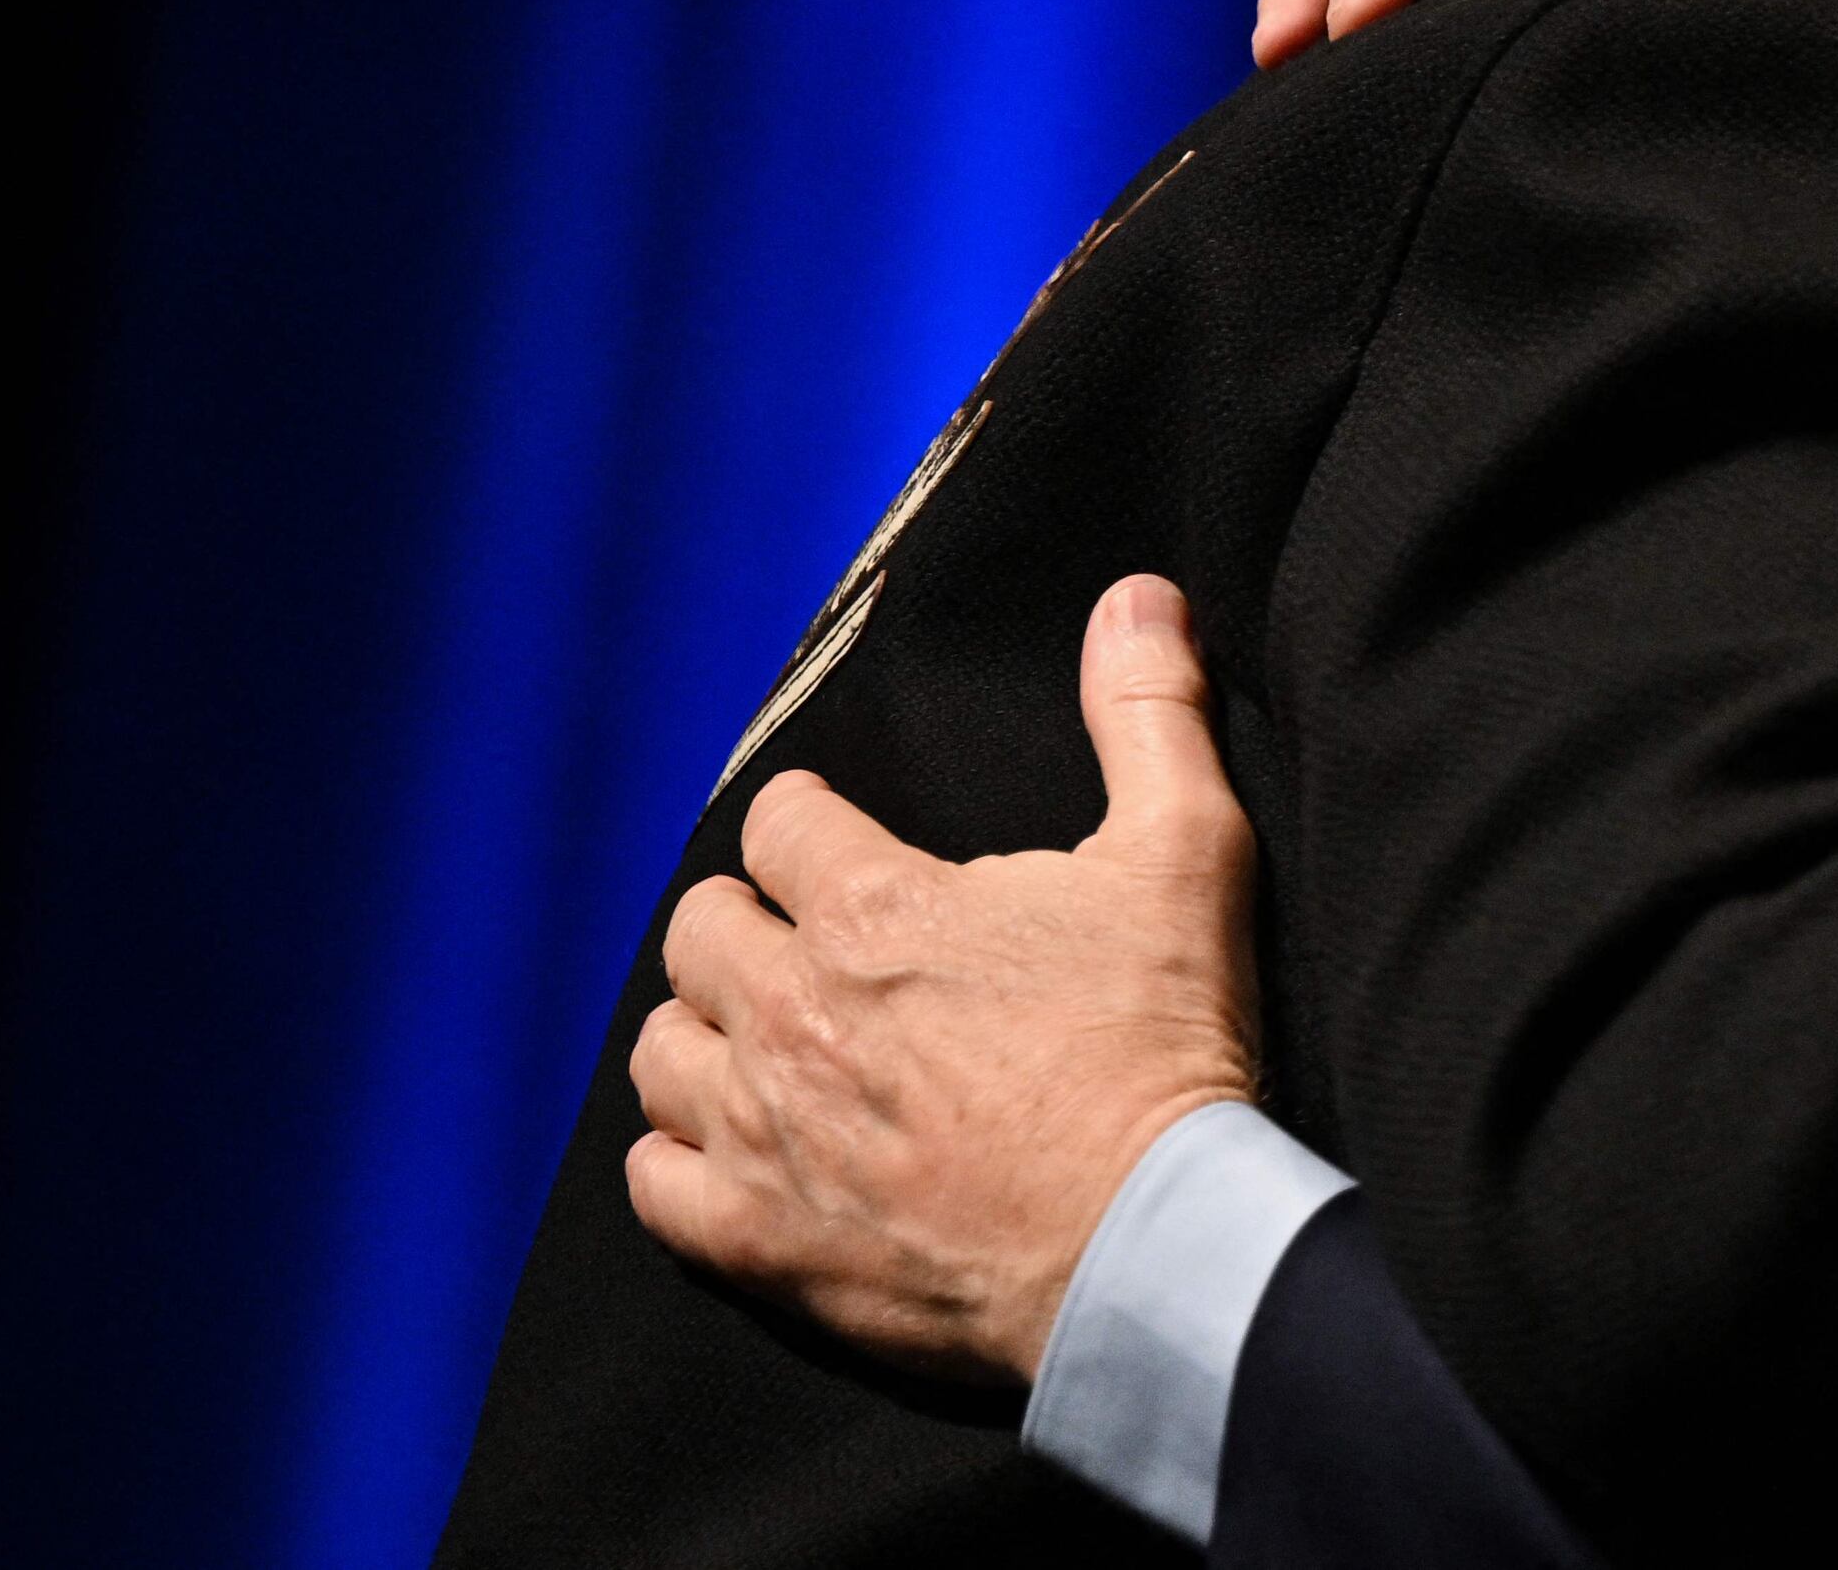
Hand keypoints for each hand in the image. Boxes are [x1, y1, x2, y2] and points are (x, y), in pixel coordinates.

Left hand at [622, 579, 1264, 1378]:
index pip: (779, 824)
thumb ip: (1149, 714)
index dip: (814, 826)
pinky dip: (680, 1157)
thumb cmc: (1162, 1045)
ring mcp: (762, 1132)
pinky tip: (737, 1147)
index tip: (845, 847)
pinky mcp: (756, 1238)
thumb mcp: (1185, 853)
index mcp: (874, 910)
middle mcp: (790, 1013)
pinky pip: (652, 1181)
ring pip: (662, 1049)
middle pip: (700, 930)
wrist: (1149, 1240)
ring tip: (768, 1041)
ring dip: (708, 1033)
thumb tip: (1138, 598)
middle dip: (750, 922)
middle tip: (813, 944)